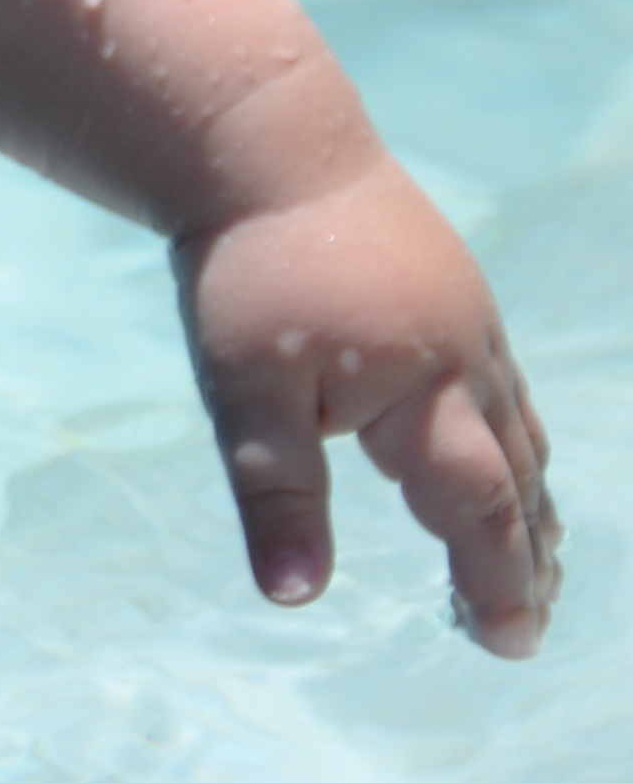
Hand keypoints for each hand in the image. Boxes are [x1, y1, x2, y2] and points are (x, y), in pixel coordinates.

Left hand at [173, 153, 558, 659]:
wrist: (264, 139)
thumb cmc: (249, 267)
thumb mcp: (245, 393)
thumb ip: (276, 496)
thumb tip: (294, 597)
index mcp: (422, 391)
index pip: (476, 508)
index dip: (497, 580)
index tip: (510, 642)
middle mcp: (466, 358)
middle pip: (514, 475)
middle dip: (523, 552)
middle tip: (528, 619)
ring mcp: (467, 318)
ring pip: (517, 425)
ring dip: (528, 495)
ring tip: (536, 551)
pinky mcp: (451, 288)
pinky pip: (502, 381)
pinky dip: (511, 436)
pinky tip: (495, 445)